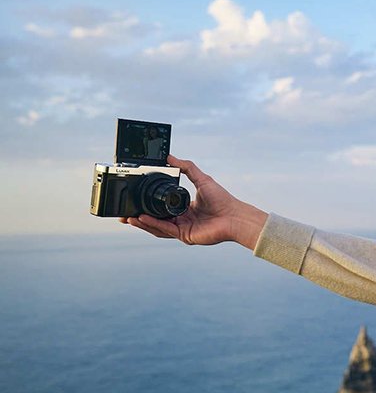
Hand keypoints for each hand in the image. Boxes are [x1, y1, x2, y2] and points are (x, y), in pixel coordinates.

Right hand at [122, 155, 266, 248]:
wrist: (234, 216)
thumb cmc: (223, 200)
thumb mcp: (201, 179)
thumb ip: (186, 167)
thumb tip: (170, 156)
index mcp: (185, 208)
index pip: (162, 207)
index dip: (148, 205)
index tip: (135, 199)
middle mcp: (183, 219)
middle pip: (156, 219)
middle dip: (139, 217)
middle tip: (124, 213)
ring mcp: (183, 229)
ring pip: (157, 227)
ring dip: (142, 222)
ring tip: (128, 218)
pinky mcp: (185, 236)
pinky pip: (165, 230)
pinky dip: (153, 224)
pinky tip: (142, 218)